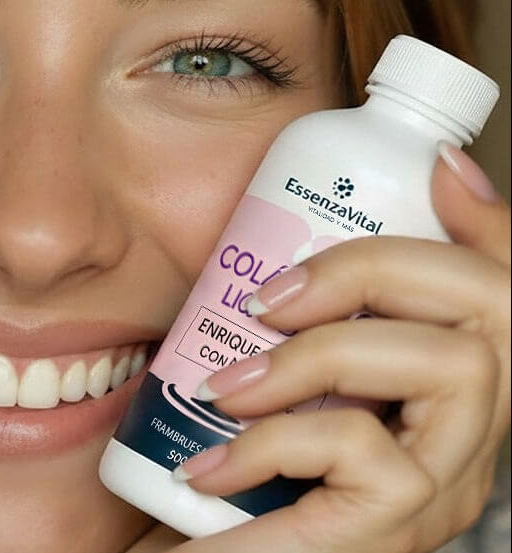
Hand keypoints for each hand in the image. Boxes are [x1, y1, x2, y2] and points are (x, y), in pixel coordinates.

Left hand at [169, 147, 510, 552]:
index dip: (496, 228)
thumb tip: (274, 247)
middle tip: (267, 299)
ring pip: (452, 365)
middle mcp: (461, 448)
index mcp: (436, 406)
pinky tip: (207, 468)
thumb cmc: (216, 491)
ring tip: (225, 387)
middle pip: (496, 312)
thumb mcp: (249, 394)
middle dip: (378, 268)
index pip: (507, 303)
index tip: (438, 172)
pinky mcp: (387, 538)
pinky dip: (271, 441)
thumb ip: (280, 332)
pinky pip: (364, 451)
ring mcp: (436, 496)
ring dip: (320, 352)